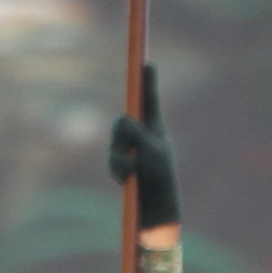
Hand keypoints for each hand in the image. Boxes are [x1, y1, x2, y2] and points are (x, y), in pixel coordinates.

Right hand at [107, 63, 180, 228]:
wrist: (156, 210)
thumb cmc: (160, 178)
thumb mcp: (150, 152)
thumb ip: (135, 132)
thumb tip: (123, 118)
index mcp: (156, 128)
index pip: (149, 100)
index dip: (147, 81)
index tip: (146, 62)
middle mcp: (142, 135)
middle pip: (124, 121)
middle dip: (123, 135)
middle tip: (129, 148)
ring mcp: (130, 150)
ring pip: (114, 142)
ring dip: (120, 158)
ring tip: (130, 173)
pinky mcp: (121, 164)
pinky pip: (111, 159)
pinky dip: (117, 169)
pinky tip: (126, 181)